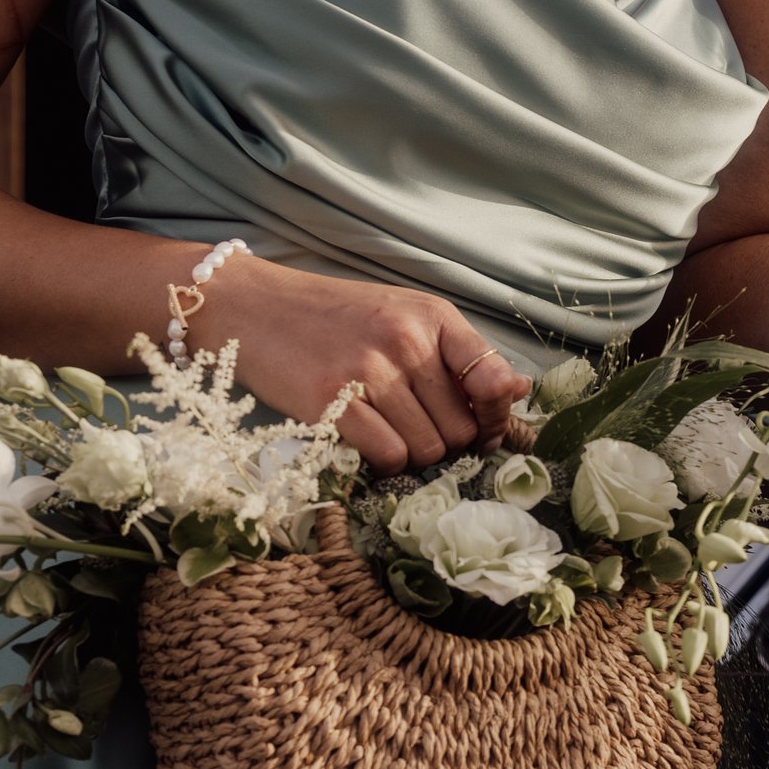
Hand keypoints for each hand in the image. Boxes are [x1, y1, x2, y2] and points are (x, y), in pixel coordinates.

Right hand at [197, 260, 529, 472]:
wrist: (250, 305)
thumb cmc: (333, 318)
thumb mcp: (402, 317)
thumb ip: (457, 356)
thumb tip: (518, 393)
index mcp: (433, 317)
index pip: (496, 380)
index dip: (496, 416)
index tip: (482, 427)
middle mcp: (407, 340)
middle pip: (463, 429)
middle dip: (447, 441)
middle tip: (417, 429)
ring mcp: (370, 370)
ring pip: (428, 449)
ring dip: (414, 455)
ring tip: (388, 430)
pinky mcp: (332, 401)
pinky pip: (390, 456)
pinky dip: (385, 462)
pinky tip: (368, 442)